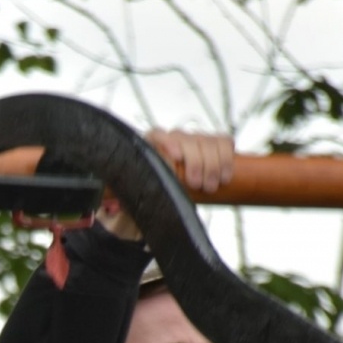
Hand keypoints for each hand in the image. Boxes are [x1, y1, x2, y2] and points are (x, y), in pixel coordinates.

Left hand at [98, 129, 235, 240]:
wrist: (168, 193)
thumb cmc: (149, 194)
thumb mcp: (135, 197)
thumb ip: (123, 199)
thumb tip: (115, 208)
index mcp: (151, 146)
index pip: (158, 135)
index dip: (168, 143)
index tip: (176, 159)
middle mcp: (173, 139)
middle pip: (188, 140)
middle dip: (197, 162)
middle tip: (200, 186)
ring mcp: (194, 140)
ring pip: (208, 141)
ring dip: (214, 163)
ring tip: (213, 186)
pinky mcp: (213, 144)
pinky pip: (223, 142)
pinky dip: (227, 157)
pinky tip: (226, 176)